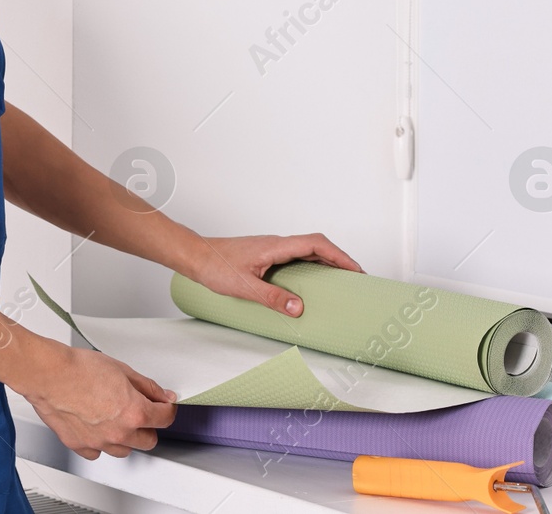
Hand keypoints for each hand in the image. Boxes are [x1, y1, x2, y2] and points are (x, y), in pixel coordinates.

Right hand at [19, 341, 176, 459]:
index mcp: (134, 413)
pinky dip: (100, 442)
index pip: (165, 419)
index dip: (167, 409)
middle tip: (141, 411)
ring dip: (125, 437)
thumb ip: (148, 387)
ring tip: (116, 418)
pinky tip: (97, 426)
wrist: (50, 375)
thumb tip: (163, 396)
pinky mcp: (80, 446)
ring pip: (124, 450)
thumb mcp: (123, 371)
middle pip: (148, 440)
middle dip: (149, 426)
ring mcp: (99, 443)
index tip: (165, 405)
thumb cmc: (81, 370)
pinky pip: (98, 452)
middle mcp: (119, 433)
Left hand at [188, 233, 363, 316]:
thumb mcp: (244, 287)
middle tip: (356, 277)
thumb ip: (272, 297)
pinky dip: (311, 265)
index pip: (317, 244)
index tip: (356, 269)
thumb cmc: (214, 266)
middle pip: (318, 245)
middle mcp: (277, 244)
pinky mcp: (266, 255)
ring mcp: (272, 248)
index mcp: (276, 246)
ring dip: (327, 262)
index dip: (340, 256)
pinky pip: (297, 256)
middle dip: (339, 260)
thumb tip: (298, 307)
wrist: (195, 255)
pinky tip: (311, 281)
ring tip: (340, 280)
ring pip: (308, 250)